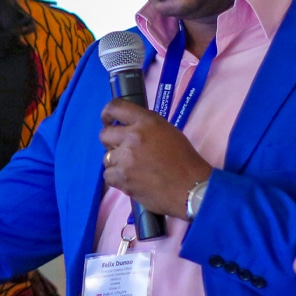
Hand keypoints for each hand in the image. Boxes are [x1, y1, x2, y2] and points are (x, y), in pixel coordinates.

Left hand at [100, 100, 212, 217]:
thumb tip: (127, 128)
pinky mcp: (122, 178)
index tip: (107, 120)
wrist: (190, 187)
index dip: (107, 113)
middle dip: (111, 142)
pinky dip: (117, 179)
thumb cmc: (184, 159)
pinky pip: (108, 175)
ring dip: (117, 162)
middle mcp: (133, 136)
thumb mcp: (167, 131)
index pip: (116, 107)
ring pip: (106, 157)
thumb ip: (145, 126)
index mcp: (146, 122)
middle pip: (105, 134)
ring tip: (133, 169)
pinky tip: (131, 180)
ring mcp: (125, 158)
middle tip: (123, 150)